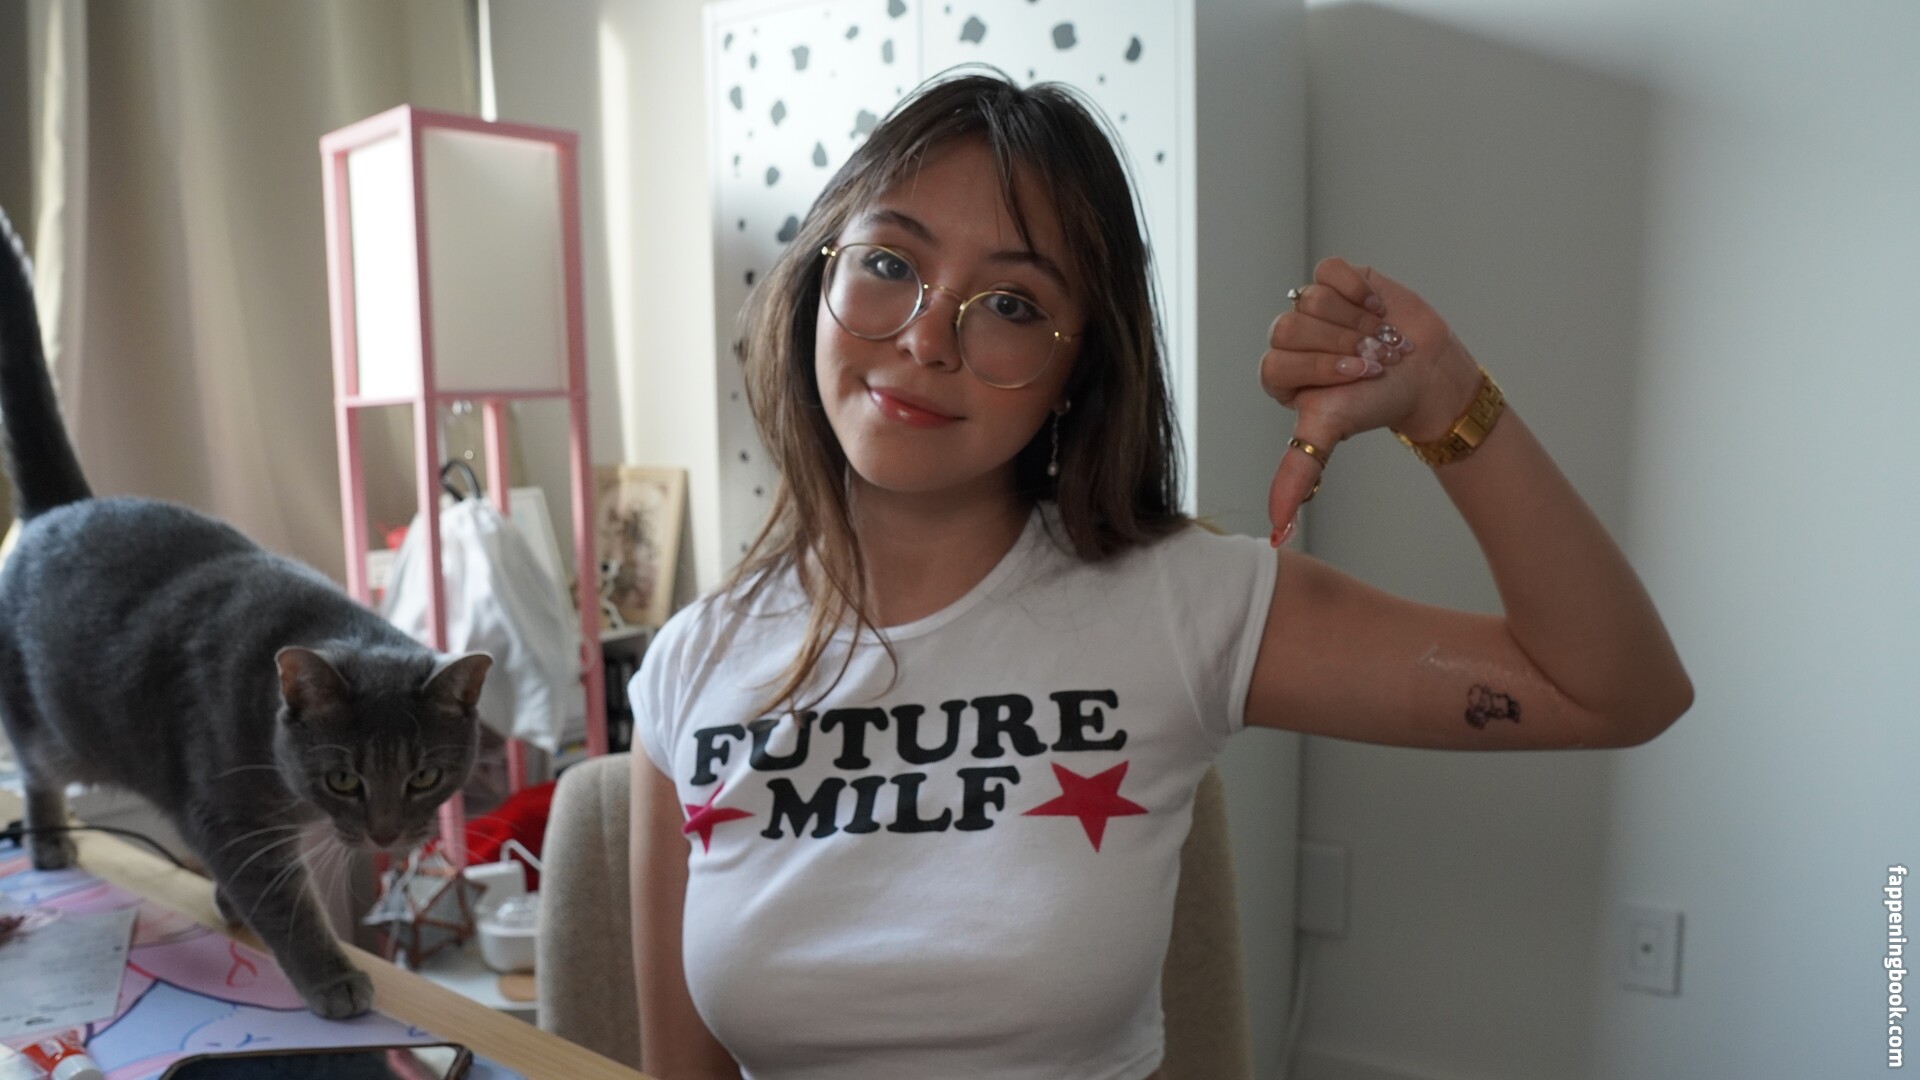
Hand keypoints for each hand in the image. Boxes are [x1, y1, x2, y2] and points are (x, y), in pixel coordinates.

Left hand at [1259, 257, 1481, 541]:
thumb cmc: (1377, 404)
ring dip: (1355, 321)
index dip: (1322, 366)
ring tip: (1376, 337)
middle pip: (1291, 327)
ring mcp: (1309, 307)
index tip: (1358, 376)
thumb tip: (1275, 532)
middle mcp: (1288, 339)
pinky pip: (1330, 271)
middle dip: (1342, 345)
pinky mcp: (1333, 279)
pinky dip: (1357, 289)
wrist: (1427, 374)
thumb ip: (1298, 473)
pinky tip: (1375, 308)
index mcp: (1278, 374)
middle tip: (1370, 360)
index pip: (1277, 360)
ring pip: (1311, 298)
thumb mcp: (1332, 433)